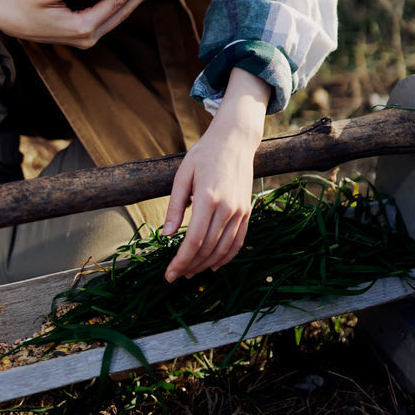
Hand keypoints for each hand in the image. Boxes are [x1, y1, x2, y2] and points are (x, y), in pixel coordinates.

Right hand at [0, 0, 156, 47]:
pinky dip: (122, 8)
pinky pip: (109, 20)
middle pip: (121, 13)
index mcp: (81, 26)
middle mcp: (87, 37)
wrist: (11, 21)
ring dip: (133, 1)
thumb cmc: (24, 3)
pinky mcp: (83, 36)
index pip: (114, 3)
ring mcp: (86, 39)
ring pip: (117, 18)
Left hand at [162, 70, 271, 281]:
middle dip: (190, 266)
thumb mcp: (183, 175)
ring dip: (206, 265)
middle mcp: (227, 208)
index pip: (194, 241)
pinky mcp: (247, 212)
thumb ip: (176, 206)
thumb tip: (167, 235)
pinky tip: (212, 264)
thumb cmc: (204, 154)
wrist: (235, 139)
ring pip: (223, 250)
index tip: (169, 274)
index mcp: (208, 198)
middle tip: (176, 275)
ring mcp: (240, 211)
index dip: (180, 261)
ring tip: (190, 272)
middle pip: (208, 249)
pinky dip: (226, 257)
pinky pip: (238, 242)